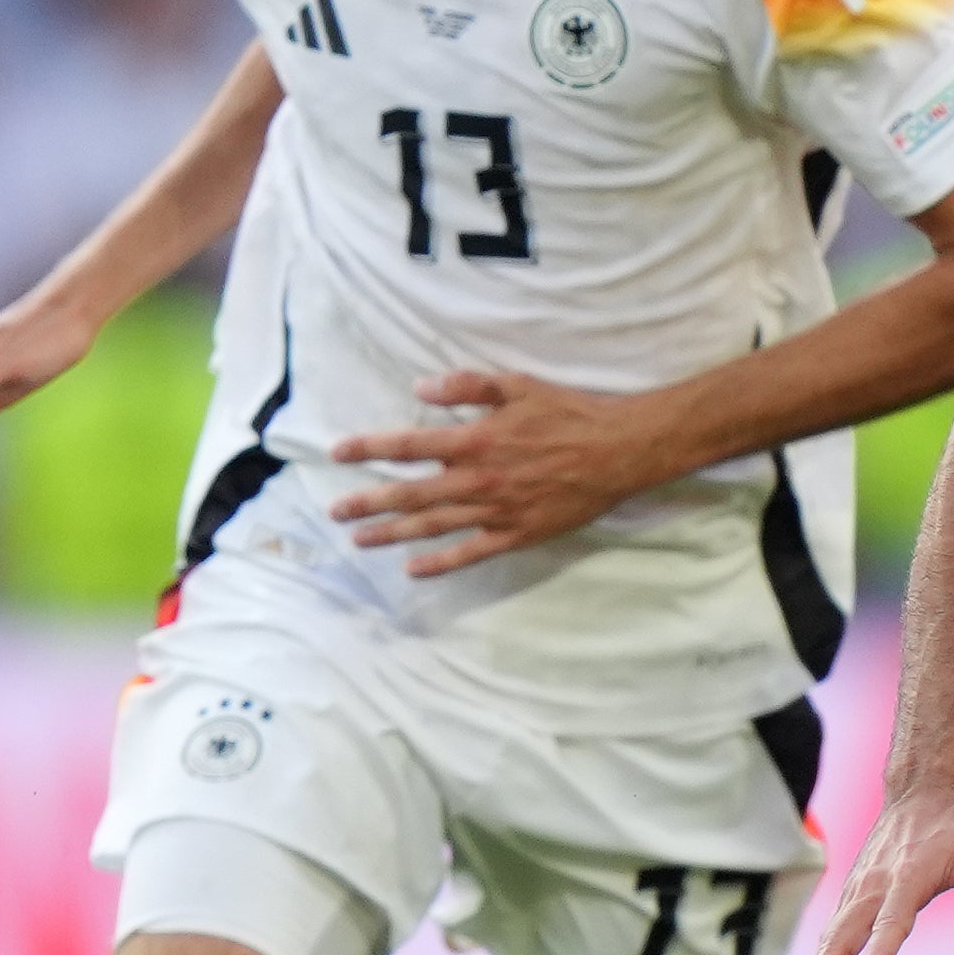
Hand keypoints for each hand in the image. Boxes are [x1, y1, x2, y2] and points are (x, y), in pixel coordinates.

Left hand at [327, 371, 673, 576]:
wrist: (617, 452)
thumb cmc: (568, 414)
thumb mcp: (518, 385)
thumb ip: (467, 387)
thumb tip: (420, 387)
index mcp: (475, 440)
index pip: (408, 446)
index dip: (369, 448)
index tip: (337, 453)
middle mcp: (478, 479)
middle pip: (411, 493)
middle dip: (368, 502)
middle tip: (336, 512)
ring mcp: (496, 511)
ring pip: (433, 526)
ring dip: (392, 533)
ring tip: (360, 539)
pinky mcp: (516, 534)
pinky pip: (470, 552)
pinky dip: (440, 563)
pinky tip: (413, 569)